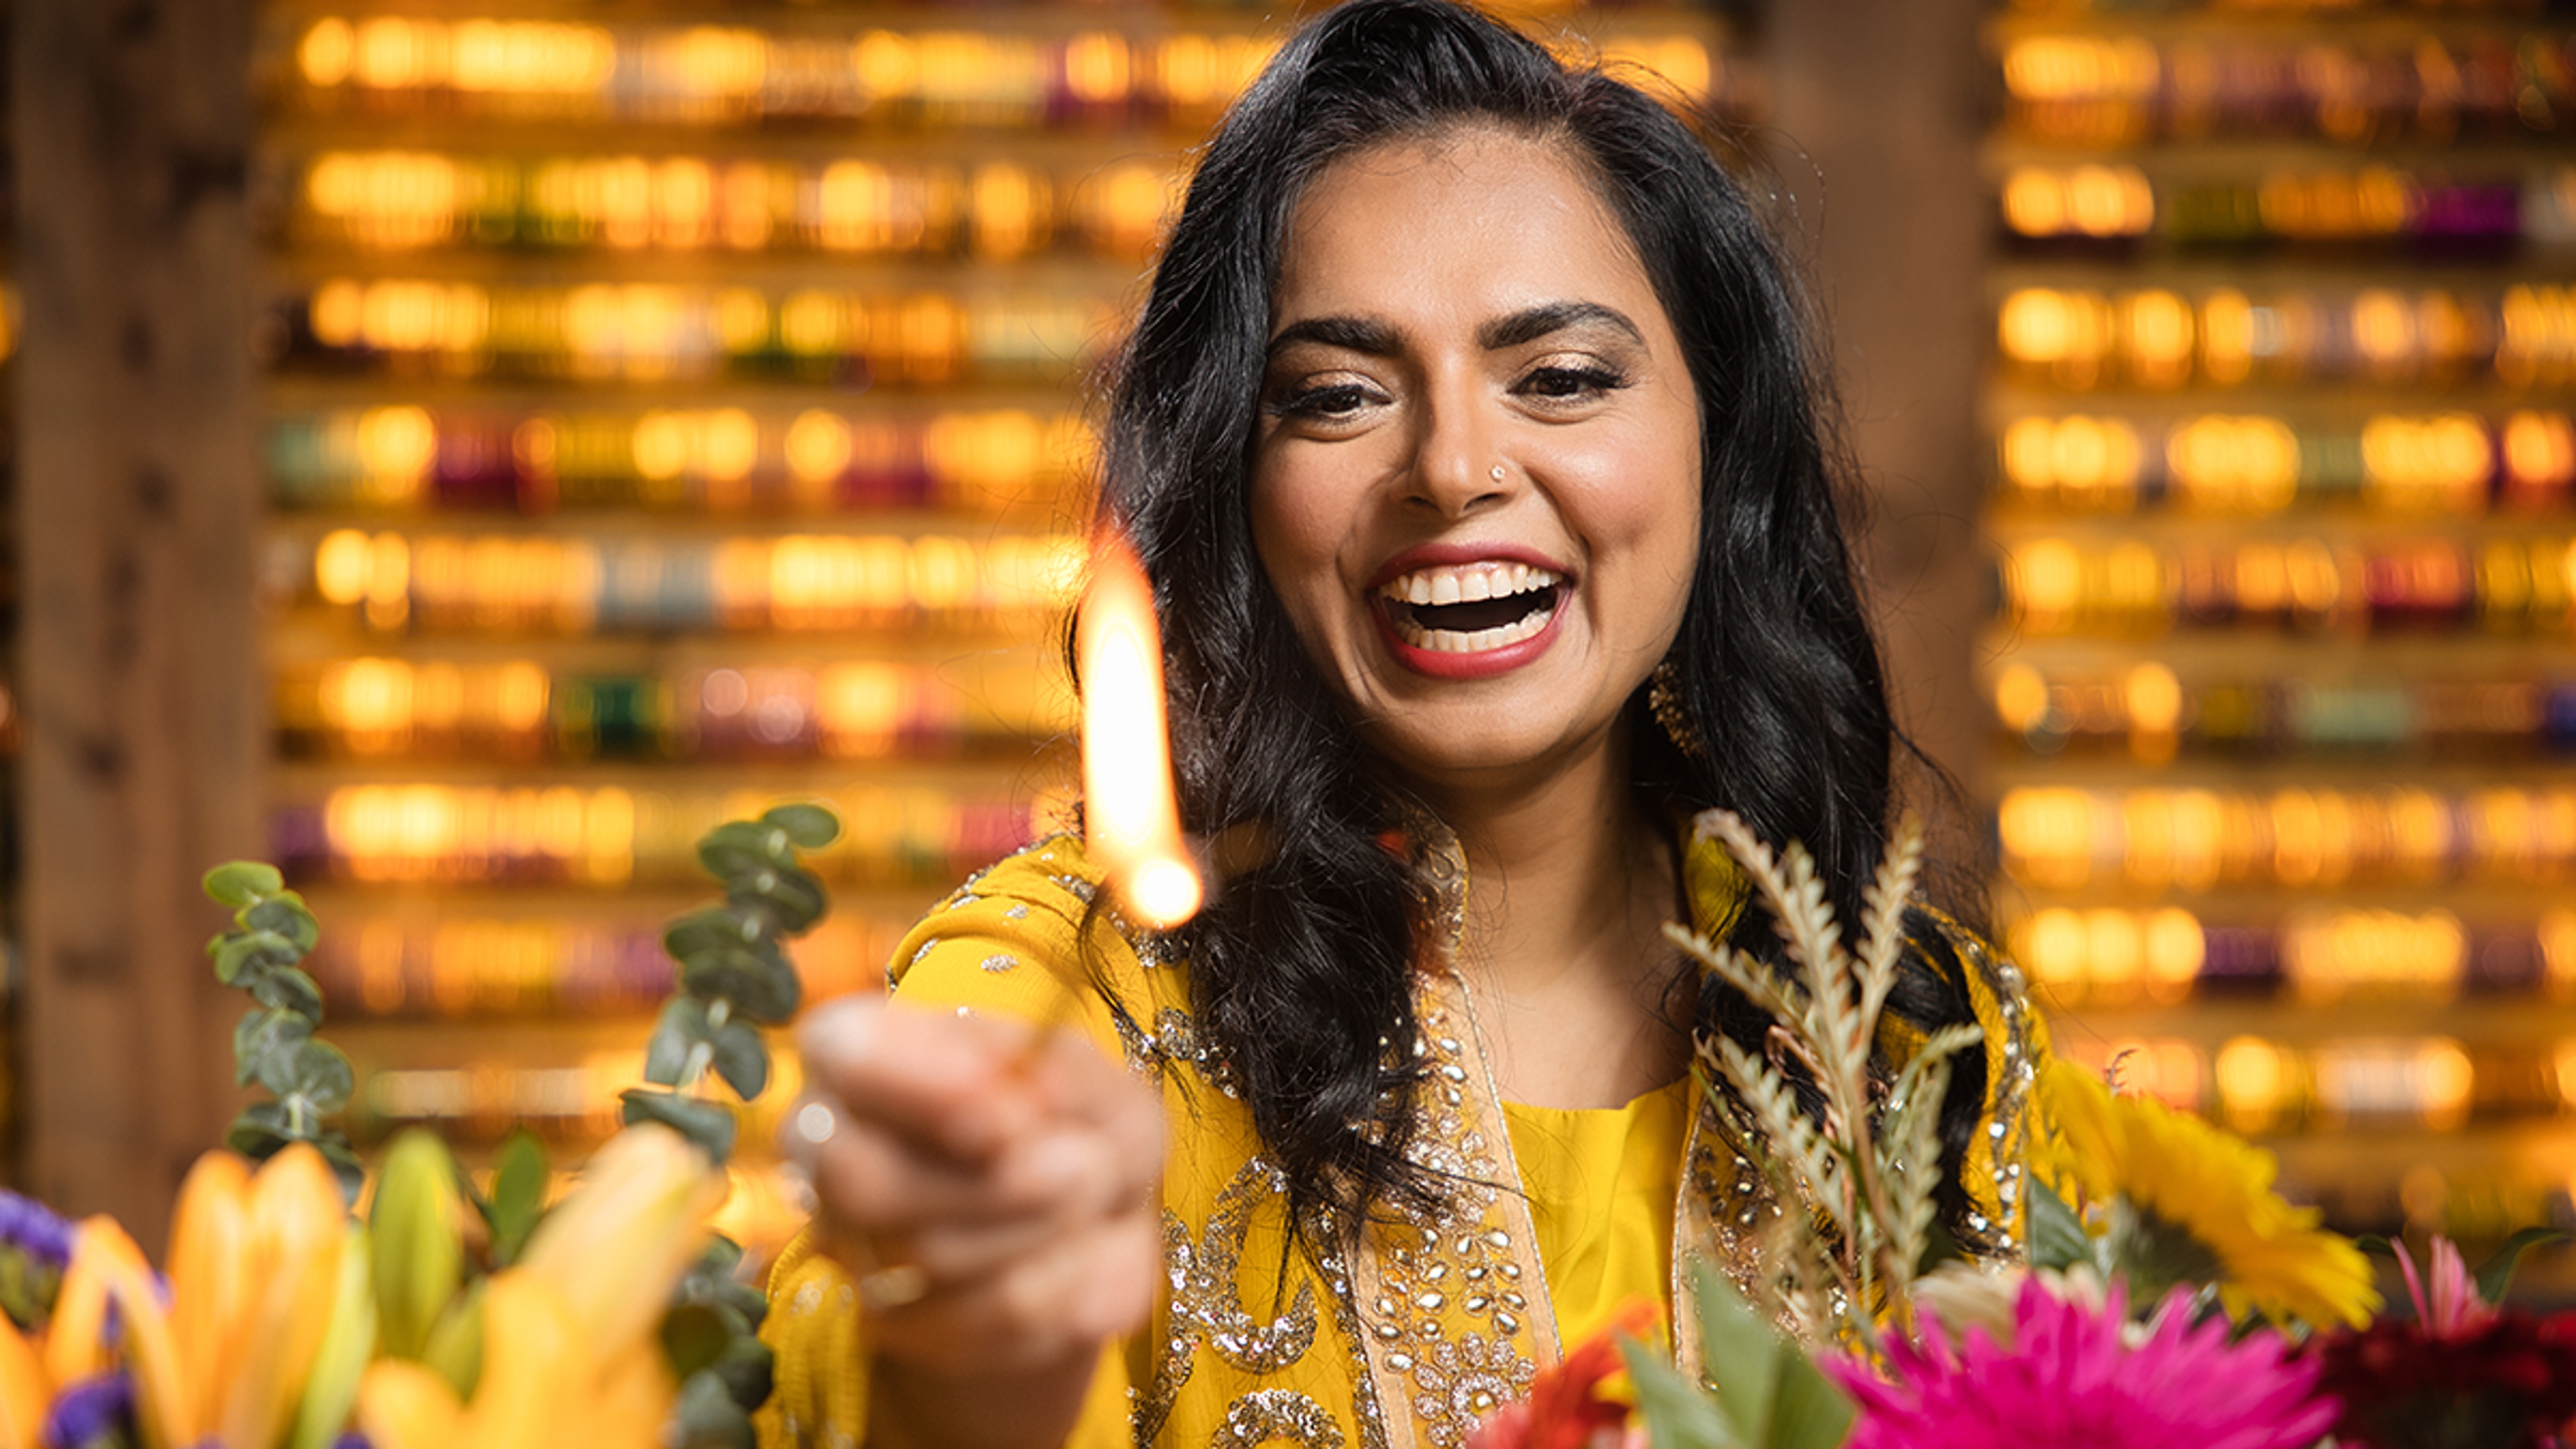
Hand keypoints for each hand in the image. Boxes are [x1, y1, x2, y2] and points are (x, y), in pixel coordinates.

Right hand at [793, 994, 1165, 1447]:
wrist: (1083, 1228)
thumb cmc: (1074, 1124)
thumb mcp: (1094, 1079)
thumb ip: (1068, 1076)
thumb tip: (1036, 1096)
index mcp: (858, 1052)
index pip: (845, 1053)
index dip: (923, 1086)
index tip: (1003, 1120)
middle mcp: (827, 1147)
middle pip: (868, 1182)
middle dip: (1001, 1185)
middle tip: (1090, 1170)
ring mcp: (851, 1244)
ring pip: (926, 1259)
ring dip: (1044, 1236)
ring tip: (1098, 1206)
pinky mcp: (892, 1325)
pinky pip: (969, 1326)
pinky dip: (1056, 1296)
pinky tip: (1091, 1263)